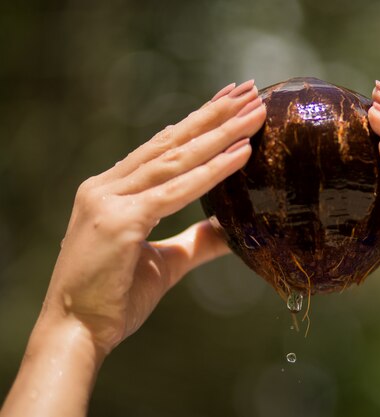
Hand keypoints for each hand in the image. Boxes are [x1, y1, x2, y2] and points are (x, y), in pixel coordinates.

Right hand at [40, 80, 265, 353]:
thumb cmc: (113, 297)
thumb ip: (196, 241)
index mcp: (112, 191)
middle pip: (172, 141)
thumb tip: (230, 228)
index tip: (229, 102)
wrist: (77, 333)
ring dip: (220, 132)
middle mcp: (107, 187)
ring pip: (176, 157)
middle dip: (214, 114)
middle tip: (249, 90)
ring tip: (254, 110)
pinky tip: (242, 153)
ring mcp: (110, 200)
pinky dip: (213, 170)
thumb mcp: (164, 262)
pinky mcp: (120, 220)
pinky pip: (177, 189)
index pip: (162, 147)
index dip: (198, 122)